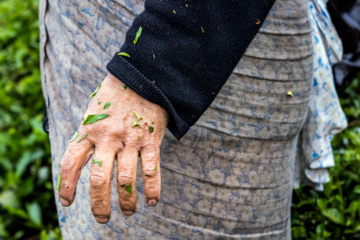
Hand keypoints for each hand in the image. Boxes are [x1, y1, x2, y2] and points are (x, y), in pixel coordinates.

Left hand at [57, 73, 167, 222]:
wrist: (141, 77)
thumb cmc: (113, 97)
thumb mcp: (92, 112)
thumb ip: (86, 135)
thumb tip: (80, 163)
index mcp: (88, 129)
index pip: (70, 163)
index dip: (66, 186)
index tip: (68, 202)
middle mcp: (107, 137)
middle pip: (99, 179)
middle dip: (99, 204)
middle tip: (102, 218)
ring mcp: (130, 139)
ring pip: (126, 180)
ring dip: (127, 202)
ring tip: (128, 213)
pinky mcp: (151, 139)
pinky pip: (152, 170)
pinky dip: (153, 189)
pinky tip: (152, 201)